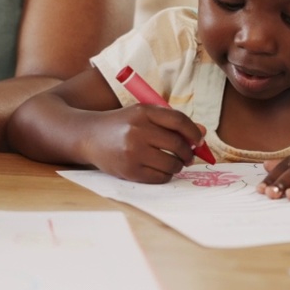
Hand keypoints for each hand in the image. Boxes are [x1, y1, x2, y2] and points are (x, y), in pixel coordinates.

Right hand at [81, 105, 205, 183]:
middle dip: (188, 152)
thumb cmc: (120, 125)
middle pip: (177, 144)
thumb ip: (169, 122)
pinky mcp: (130, 171)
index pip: (178, 121)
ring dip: (178, 165)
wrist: (87, 136)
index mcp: (143, 112)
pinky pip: (160, 177)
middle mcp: (138, 131)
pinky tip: (160, 170)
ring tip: (173, 163)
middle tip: (189, 156)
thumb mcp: (141, 115)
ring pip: (172, 163)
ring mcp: (133, 152)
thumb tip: (201, 133)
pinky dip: (166, 175)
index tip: (199, 140)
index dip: (193, 131)